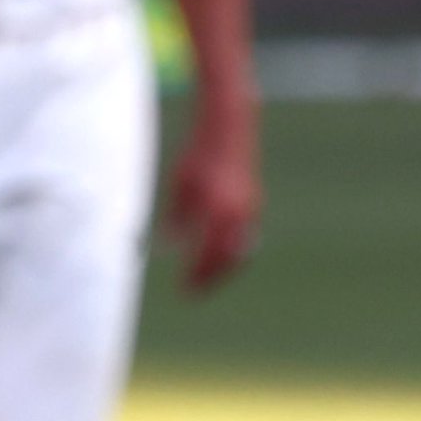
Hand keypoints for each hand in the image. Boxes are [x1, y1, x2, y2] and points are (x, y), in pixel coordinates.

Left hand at [165, 115, 260, 291]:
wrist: (229, 127)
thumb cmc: (199, 153)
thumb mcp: (180, 184)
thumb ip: (176, 218)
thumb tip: (165, 247)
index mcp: (215, 210)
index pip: (205, 255)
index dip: (195, 276)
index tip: (183, 290)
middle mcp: (236, 214)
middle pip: (225, 260)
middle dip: (210, 280)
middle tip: (193, 292)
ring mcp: (249, 210)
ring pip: (239, 252)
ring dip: (223, 270)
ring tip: (206, 280)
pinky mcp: (255, 205)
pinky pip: (245, 239)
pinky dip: (232, 253)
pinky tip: (218, 258)